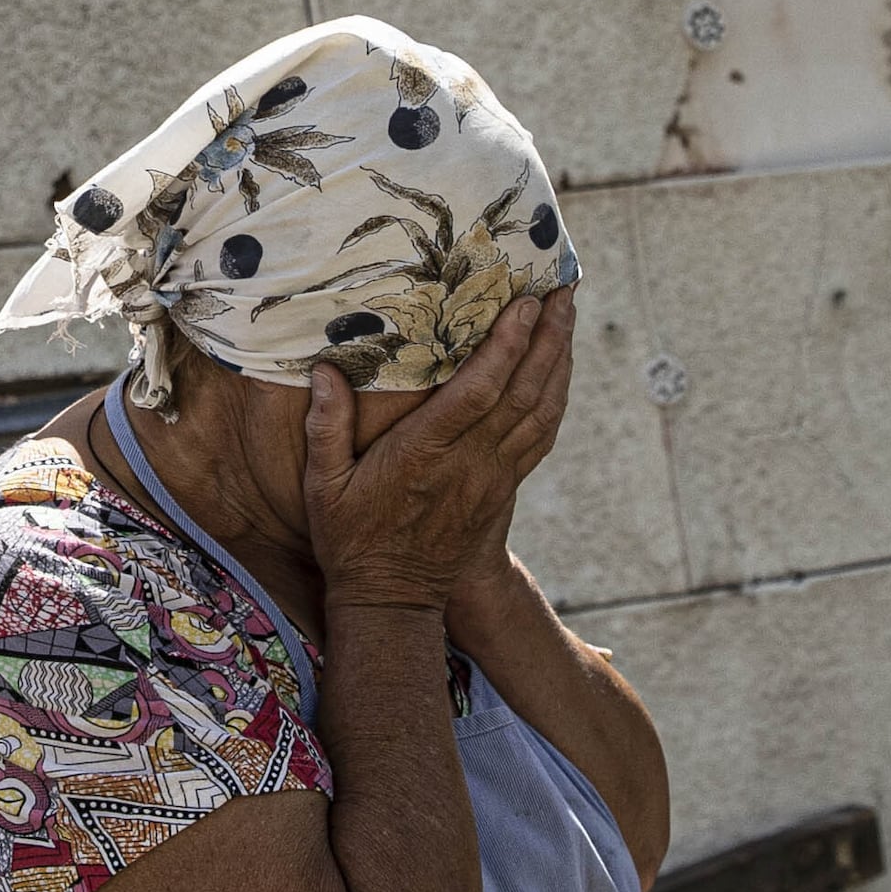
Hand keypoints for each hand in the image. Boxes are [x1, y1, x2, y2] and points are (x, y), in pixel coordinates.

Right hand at [302, 292, 573, 612]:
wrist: (393, 601)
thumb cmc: (350, 540)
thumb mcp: (323, 486)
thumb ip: (325, 426)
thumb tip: (324, 370)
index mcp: (425, 455)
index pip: (478, 392)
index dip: (507, 346)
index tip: (524, 303)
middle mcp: (469, 463)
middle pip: (523, 393)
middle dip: (548, 337)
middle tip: (563, 290)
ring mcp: (493, 478)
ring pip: (541, 412)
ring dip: (560, 361)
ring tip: (568, 315)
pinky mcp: (504, 489)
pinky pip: (541, 436)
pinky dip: (557, 397)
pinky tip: (561, 368)